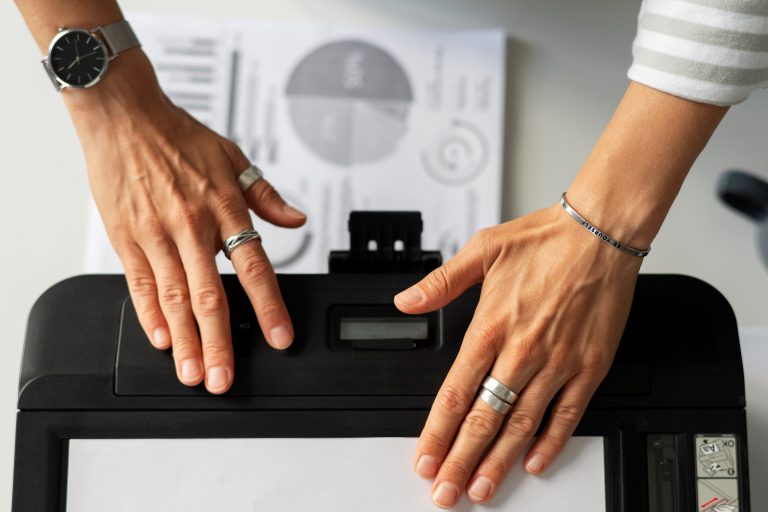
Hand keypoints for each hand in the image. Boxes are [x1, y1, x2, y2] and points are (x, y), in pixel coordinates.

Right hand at [68, 51, 305, 393]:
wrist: (123, 115)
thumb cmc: (178, 136)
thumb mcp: (233, 157)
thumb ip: (265, 196)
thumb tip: (297, 218)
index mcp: (224, 207)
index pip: (253, 266)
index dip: (269, 306)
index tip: (280, 337)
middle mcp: (191, 225)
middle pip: (210, 295)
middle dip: (220, 342)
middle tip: (225, 378)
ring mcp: (156, 235)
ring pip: (174, 298)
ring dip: (186, 340)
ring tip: (195, 372)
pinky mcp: (126, 238)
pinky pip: (140, 284)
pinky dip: (150, 315)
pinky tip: (163, 341)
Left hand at [395, 204, 641, 507]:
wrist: (601, 233)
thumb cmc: (544, 240)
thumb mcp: (482, 249)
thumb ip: (441, 282)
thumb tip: (406, 300)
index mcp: (491, 325)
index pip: (456, 392)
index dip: (437, 431)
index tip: (425, 458)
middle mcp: (522, 350)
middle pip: (484, 418)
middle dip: (461, 460)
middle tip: (446, 491)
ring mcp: (558, 362)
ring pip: (522, 423)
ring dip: (499, 460)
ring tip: (482, 488)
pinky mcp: (590, 366)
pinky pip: (567, 413)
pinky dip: (550, 441)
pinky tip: (534, 462)